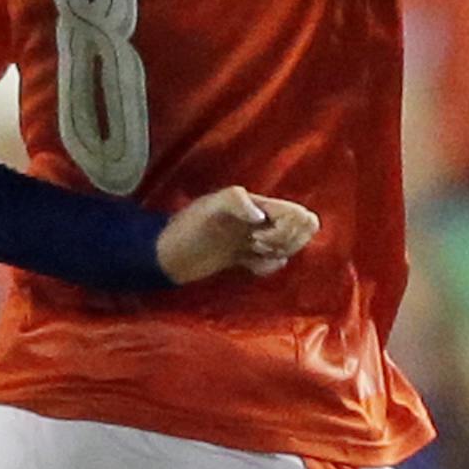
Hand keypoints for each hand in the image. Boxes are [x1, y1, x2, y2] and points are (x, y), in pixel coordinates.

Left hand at [155, 187, 319, 283]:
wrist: (168, 255)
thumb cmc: (188, 227)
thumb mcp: (211, 207)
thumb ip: (237, 201)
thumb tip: (262, 215)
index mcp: (257, 203)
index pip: (298, 214)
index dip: (290, 227)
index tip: (263, 232)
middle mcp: (260, 220)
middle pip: (300, 231)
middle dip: (285, 242)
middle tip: (256, 245)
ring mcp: (253, 239)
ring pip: (289, 248)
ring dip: (277, 255)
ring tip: (252, 254)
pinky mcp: (245, 258)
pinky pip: (272, 264)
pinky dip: (266, 268)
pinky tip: (249, 266)